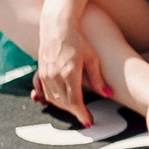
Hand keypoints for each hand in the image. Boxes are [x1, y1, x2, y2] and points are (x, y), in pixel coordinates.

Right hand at [33, 7, 103, 126]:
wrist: (57, 27)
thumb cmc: (78, 40)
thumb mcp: (93, 58)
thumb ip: (98, 78)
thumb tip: (107, 94)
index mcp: (70, 73)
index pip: (75, 102)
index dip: (82, 114)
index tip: (88, 121)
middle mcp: (55, 76)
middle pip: (64, 103)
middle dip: (75, 112)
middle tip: (85, 116)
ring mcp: (46, 74)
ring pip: (53, 99)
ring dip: (64, 107)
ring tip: (76, 109)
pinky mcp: (40, 71)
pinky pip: (44, 91)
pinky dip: (52, 99)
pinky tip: (58, 102)